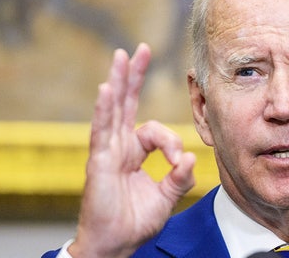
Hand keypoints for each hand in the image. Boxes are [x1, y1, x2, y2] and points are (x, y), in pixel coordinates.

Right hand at [69, 44, 195, 257]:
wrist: (116, 245)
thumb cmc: (135, 221)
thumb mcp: (166, 197)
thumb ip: (180, 177)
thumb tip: (190, 158)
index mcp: (134, 152)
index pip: (154, 130)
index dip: (171, 141)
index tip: (179, 161)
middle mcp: (119, 146)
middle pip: (126, 103)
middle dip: (133, 76)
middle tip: (140, 50)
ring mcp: (107, 152)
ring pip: (112, 109)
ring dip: (117, 82)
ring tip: (121, 57)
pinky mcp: (98, 162)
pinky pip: (101, 131)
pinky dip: (103, 110)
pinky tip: (106, 89)